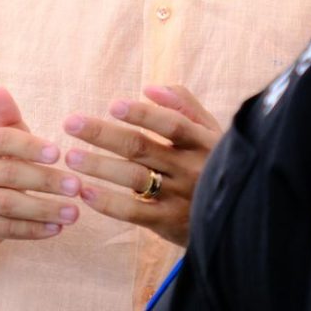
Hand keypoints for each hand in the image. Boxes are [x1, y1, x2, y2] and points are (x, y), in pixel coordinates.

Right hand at [0, 87, 82, 246]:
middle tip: (77, 186)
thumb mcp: (2, 140)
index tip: (59, 153)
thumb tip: (0, 90)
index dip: (31, 146)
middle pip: (9, 174)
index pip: (2, 139)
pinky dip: (35, 230)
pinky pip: (7, 229)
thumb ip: (7, 118)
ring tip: (74, 212)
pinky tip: (58, 228)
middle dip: (46, 180)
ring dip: (45, 209)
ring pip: (9, 205)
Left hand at [62, 84, 221, 246]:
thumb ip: (184, 106)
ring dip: (99, 166)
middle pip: (141, 148)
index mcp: (203, 142)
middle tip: (70, 123)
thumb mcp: (212, 133)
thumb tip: (150, 88)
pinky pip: (133, 212)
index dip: (143, 114)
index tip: (113, 105)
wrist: (240, 219)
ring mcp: (180, 197)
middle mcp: (192, 168)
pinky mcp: (168, 223)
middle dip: (102, 134)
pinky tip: (86, 191)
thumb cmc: (216, 164)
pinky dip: (108, 202)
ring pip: (133, 178)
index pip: (171, 124)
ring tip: (71, 157)